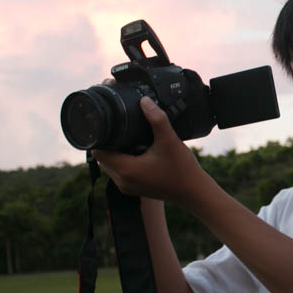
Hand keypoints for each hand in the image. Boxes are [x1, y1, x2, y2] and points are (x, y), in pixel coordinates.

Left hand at [92, 97, 207, 204]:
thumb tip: (145, 101)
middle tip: (116, 126)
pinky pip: (119, 171)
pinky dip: (122, 160)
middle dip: (107, 141)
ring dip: (114, 151)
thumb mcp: (169, 140)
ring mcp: (127, 187)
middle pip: (102, 157)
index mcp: (127, 169)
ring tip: (125, 137)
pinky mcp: (134, 188)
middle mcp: (122, 181)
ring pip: (109, 165)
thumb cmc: (182, 169)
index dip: (99, 135)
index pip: (98, 151)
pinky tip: (134, 150)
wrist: (194, 191)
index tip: (107, 122)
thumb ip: (157, 119)